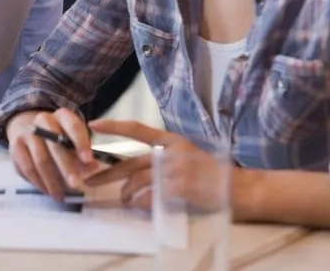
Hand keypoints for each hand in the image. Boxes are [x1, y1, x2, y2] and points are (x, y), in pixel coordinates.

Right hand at [5, 108, 105, 200]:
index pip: (73, 126)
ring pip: (40, 159)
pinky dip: (38, 182)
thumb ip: (83, 154)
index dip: (81, 143)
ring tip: (61, 196)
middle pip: (55, 144)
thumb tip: (94, 166)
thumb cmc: (59, 136)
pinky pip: (27, 168)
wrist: (28, 127)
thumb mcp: (73, 139)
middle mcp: (42, 120)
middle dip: (66, 166)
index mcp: (62, 115)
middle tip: (76, 184)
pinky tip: (47, 191)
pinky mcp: (15, 147)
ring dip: (52, 180)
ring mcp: (27, 133)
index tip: (89, 160)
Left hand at [84, 119, 232, 211]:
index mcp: (171, 140)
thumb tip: (136, 168)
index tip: (93, 123)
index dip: (114, 126)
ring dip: (127, 194)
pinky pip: (149, 197)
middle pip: (129, 163)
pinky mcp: (179, 188)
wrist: (240, 187)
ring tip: (125, 200)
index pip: (137, 129)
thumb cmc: (212, 173)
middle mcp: (170, 151)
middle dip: (106, 174)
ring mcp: (174, 169)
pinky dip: (142, 203)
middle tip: (89, 180)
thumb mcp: (187, 153)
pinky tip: (142, 206)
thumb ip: (163, 156)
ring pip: (137, 182)